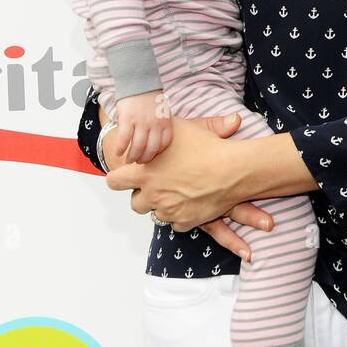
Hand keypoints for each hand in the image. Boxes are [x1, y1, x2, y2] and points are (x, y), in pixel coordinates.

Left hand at [100, 109, 272, 260]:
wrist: (232, 170)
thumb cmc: (206, 146)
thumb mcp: (179, 128)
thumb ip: (159, 129)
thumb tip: (150, 123)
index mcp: (144, 173)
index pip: (114, 181)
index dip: (119, 178)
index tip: (128, 176)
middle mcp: (153, 194)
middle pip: (135, 204)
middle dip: (143, 195)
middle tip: (158, 185)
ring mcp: (169, 210)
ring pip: (156, 214)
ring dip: (163, 205)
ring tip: (178, 191)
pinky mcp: (186, 221)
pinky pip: (176, 224)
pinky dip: (181, 216)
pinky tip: (191, 201)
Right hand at [111, 89, 172, 163]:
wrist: (138, 80)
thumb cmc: (149, 95)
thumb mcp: (162, 110)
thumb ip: (161, 123)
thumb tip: (156, 138)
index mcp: (165, 121)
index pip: (164, 144)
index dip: (156, 153)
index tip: (151, 157)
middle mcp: (154, 124)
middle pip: (151, 149)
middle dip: (144, 159)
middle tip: (139, 162)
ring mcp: (141, 122)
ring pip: (137, 147)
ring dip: (132, 157)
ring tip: (128, 160)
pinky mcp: (127, 119)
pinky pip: (124, 139)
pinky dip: (120, 148)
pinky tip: (118, 153)